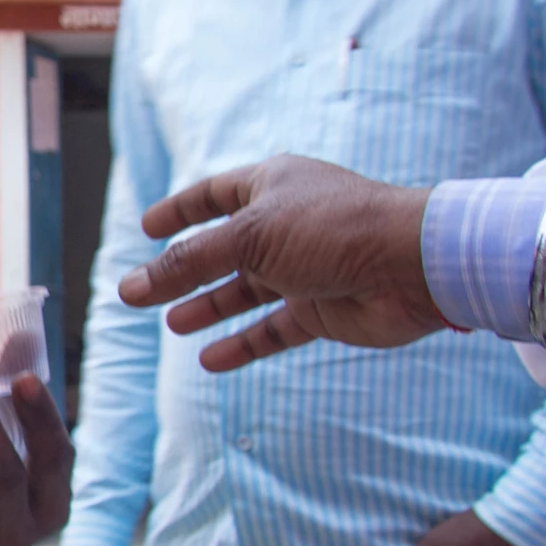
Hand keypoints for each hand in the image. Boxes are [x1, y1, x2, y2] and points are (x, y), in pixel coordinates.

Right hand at [117, 155, 442, 370]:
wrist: (412, 266)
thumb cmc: (334, 230)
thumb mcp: (249, 237)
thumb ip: (189, 263)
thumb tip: (132, 285)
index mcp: (272, 187)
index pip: (214, 195)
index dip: (180, 211)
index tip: (148, 227)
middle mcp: (288, 225)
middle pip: (224, 250)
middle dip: (184, 272)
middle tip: (140, 293)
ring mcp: (307, 268)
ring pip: (247, 291)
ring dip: (210, 307)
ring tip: (173, 324)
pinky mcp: (324, 309)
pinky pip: (274, 329)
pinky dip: (244, 343)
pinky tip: (211, 359)